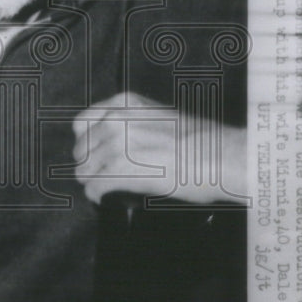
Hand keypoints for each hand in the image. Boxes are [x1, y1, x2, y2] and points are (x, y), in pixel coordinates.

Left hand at [72, 91, 247, 206]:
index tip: (93, 153)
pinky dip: (98, 196)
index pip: (82, 123)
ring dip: (93, 181)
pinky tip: (105, 199)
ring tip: (104, 187)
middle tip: (102, 175)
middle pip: (81, 150)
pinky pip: (94, 188)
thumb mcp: (158, 116)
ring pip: (84, 170)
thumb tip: (115, 141)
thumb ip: (131, 123)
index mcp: (124, 103)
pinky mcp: (121, 171)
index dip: (86, 142)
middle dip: (90, 164)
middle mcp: (116, 120)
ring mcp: (116, 145)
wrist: (220, 156)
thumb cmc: (201, 140)